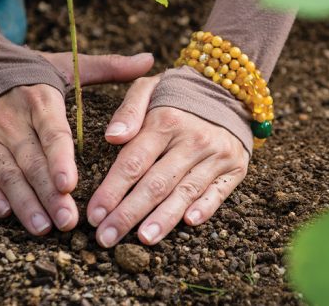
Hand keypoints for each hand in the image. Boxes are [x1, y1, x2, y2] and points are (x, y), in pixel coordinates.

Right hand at [0, 52, 153, 234]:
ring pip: (8, 174)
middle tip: (68, 221)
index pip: (52, 133)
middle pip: (33, 162)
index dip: (60, 160)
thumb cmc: (34, 72)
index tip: (71, 185)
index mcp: (40, 100)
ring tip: (44, 226)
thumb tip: (149, 59)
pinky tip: (5, 214)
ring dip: (26, 202)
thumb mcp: (69, 65)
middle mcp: (13, 120)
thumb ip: (109, 67)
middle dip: (49, 194)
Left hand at [87, 77, 249, 246]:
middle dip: (129, 213)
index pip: (133, 161)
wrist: (228, 91)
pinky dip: (206, 208)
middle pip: (156, 183)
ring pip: (186, 191)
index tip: (93, 214)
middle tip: (107, 237)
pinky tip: (189, 223)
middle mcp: (192, 139)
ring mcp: (216, 155)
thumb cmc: (178, 95)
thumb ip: (128, 109)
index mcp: (166, 120)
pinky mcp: (235, 167)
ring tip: (143, 239)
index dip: (112, 190)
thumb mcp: (150, 88)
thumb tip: (112, 137)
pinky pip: (220, 191)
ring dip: (164, 218)